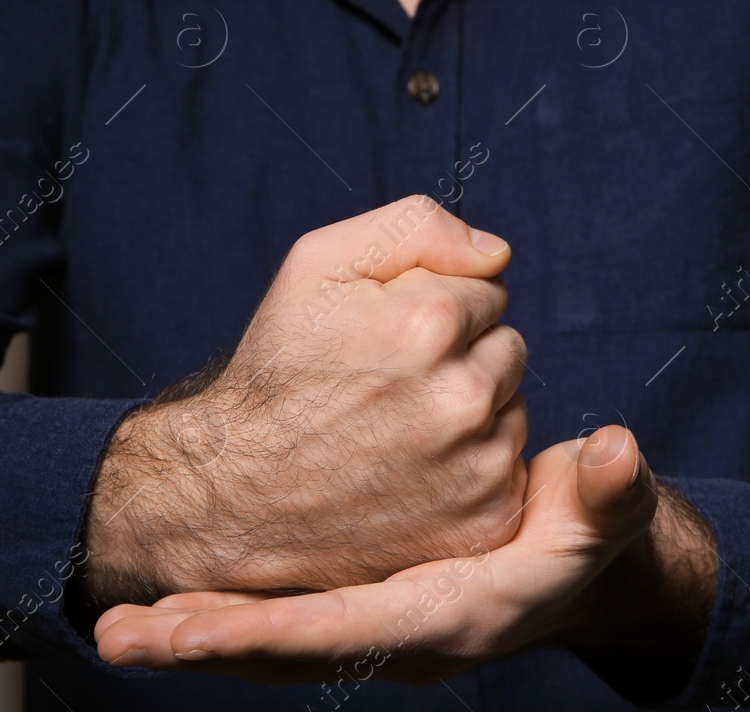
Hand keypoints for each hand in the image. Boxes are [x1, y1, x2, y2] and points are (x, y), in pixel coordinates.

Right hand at [83, 195, 530, 603]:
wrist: (238, 495)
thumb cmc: (279, 371)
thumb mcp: (319, 265)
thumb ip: (416, 228)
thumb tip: (497, 253)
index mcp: (430, 324)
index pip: (488, 289)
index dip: (434, 308)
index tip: (386, 339)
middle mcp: (464, 398)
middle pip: (509, 349)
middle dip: (461, 358)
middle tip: (390, 389)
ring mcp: (479, 468)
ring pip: (511, 410)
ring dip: (471, 415)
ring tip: (397, 433)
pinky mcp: (487, 522)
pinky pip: (511, 470)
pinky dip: (473, 472)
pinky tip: (414, 476)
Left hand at [92, 426, 716, 684]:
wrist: (585, 566)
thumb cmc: (591, 533)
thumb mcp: (609, 510)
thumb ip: (612, 489)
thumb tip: (610, 453)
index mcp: (453, 614)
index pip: (350, 630)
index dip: (270, 630)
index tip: (191, 630)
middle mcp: (403, 638)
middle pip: (290, 652)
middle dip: (205, 646)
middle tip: (121, 636)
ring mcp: (375, 630)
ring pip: (275, 646)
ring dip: (198, 640)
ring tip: (118, 631)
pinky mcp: (359, 610)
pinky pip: (284, 625)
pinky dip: (227, 623)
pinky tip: (169, 610)